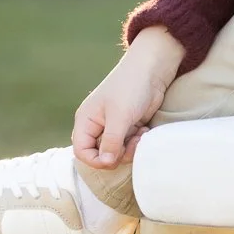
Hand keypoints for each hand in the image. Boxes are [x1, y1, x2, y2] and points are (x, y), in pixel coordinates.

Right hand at [72, 26, 185, 169]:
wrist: (152, 70)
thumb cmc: (130, 87)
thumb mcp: (120, 116)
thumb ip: (111, 141)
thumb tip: (105, 163)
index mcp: (86, 121)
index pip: (81, 151)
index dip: (95, 160)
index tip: (113, 159)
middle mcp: (97, 125)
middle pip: (100, 154)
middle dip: (117, 154)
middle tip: (132, 143)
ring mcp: (113, 127)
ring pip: (116, 152)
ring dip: (130, 148)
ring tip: (141, 135)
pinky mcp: (128, 126)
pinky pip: (128, 144)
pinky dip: (137, 142)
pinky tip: (145, 130)